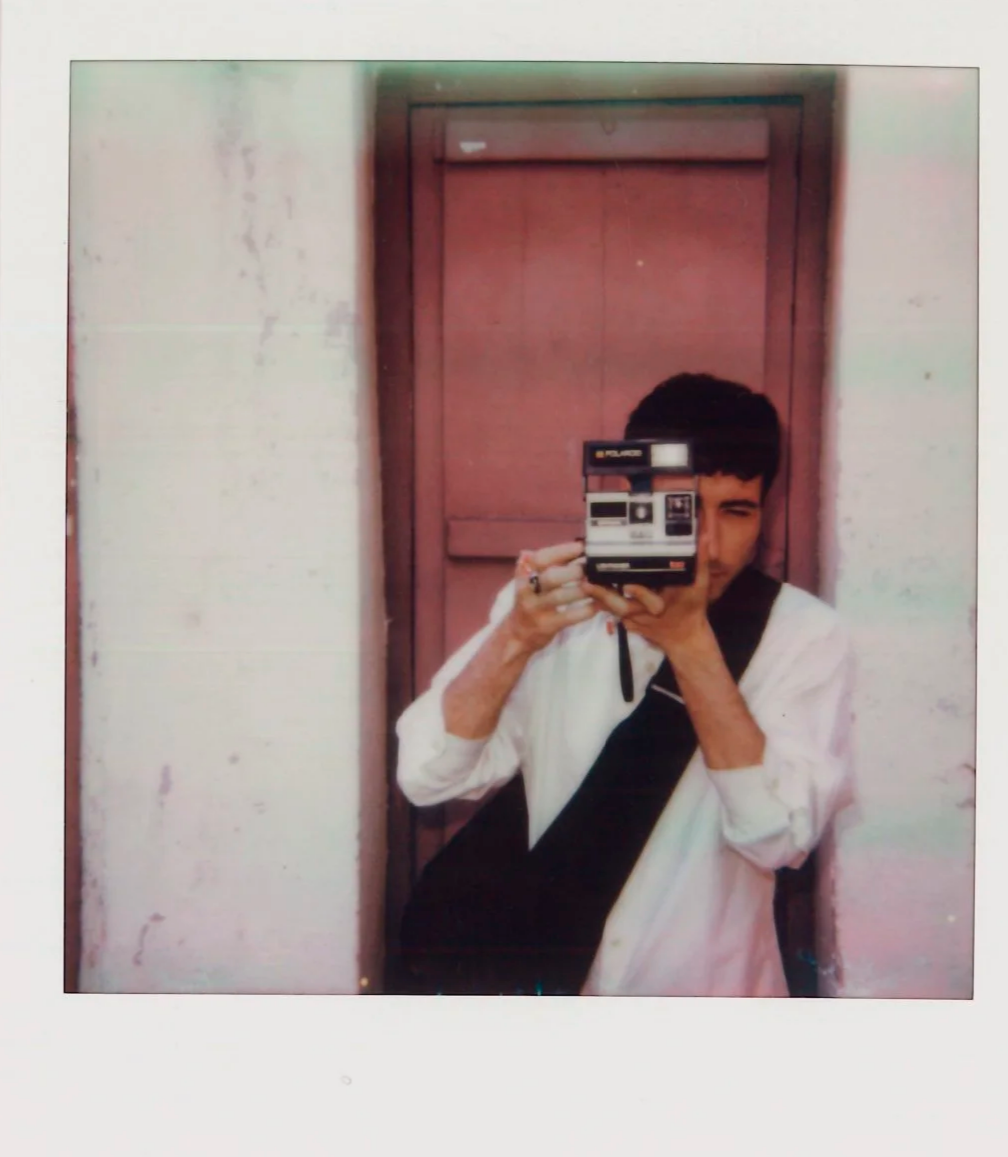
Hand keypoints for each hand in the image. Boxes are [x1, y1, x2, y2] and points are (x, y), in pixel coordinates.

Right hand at [504, 541, 599, 656]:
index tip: (580, 546)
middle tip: (592, 568)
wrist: (517, 634)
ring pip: (559, 597)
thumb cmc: (532, 600)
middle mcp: (527, 591)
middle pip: (550, 577)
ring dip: (582, 590)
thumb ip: (549, 564)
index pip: (540, 558)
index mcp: (525, 575)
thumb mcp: (532, 580)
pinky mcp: (546, 626)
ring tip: (599, 585)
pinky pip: (568, 617)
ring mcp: (536, 609)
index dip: (560, 551)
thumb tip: (576, 546)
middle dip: (574, 571)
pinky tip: (598, 605)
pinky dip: (585, 610)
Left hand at [583, 534, 711, 657]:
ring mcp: (635, 621)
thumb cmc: (691, 609)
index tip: (629, 584)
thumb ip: (701, 561)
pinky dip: (600, 602)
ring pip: (613, 610)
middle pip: (623, 607)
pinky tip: (587, 589)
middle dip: (605, 596)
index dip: (640, 593)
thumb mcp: (699, 586)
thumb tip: (703, 536)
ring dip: (597, 598)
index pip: (651, 600)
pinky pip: (612, 612)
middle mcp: (646, 614)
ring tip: (582, 583)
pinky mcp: (628, 624)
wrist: (684, 638)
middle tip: (587, 582)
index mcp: (663, 604)